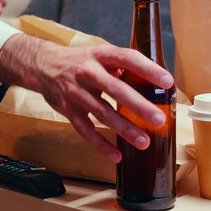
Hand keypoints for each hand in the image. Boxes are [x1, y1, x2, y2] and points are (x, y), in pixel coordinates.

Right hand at [0, 34, 174, 162]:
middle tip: (158, 119)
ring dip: (124, 129)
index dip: (148, 69)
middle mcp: (87, 72)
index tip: (167, 81)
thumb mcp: (100, 55)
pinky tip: (117, 155)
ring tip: (144, 141)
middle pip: (116, 90)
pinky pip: (86, 130)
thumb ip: (122, 67)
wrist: (43, 65)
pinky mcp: (68, 110)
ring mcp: (76, 92)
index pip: (127, 58)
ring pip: (102, 113)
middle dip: (138, 106)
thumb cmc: (81, 61)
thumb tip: (153, 81)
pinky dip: (101, 144)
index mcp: (100, 55)